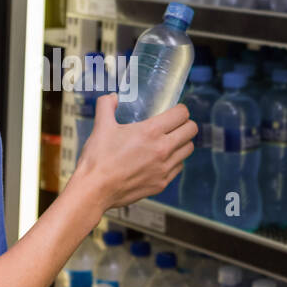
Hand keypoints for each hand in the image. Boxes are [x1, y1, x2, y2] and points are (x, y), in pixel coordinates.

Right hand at [72, 93, 196, 210]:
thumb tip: (112, 97)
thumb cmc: (98, 158)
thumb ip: (106, 106)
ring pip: (188, 149)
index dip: (180, 110)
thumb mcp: (101, 126)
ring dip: (182, 142)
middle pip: (191, 130)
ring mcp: (164, 168)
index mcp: (150, 132)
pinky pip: (178, 167)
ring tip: (170, 141)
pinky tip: (162, 159)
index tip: (174, 111)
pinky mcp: (162, 183)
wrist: (95, 189)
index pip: (182, 114)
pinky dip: (175, 161)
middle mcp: (162, 149)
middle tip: (175, 125)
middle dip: (185, 124)